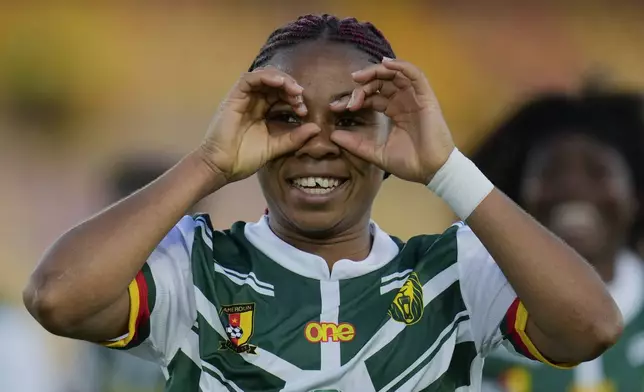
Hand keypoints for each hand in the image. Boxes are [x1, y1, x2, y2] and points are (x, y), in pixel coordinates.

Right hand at [200, 67, 320, 182]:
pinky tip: (279, 83)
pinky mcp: (234, 97)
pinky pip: (249, 79)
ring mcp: (243, 98)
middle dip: (290, 87)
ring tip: (294, 89)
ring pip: (264, 77)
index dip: (294, 98)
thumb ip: (295, 138)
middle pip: (275, 83)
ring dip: (281, 80)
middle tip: (301, 97)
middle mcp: (253, 101)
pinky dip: (265, 77)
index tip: (304, 111)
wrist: (222, 167)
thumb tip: (317, 128)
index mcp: (262, 111)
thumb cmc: (245, 158)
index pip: (281, 95)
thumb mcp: (276, 147)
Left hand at [330, 58, 454, 183]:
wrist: (431, 171)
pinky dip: (401, 66)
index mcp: (394, 112)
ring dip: (376, 71)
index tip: (335, 107)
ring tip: (359, 77)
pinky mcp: (426, 97)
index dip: (354, 98)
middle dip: (362, 84)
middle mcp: (403, 101)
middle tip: (349, 93)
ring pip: (395, 74)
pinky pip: (415, 75)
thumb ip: (355, 144)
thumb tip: (333, 136)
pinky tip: (386, 65)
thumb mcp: (375, 153)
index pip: (372, 97)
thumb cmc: (409, 163)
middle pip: (381, 83)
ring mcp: (415, 98)